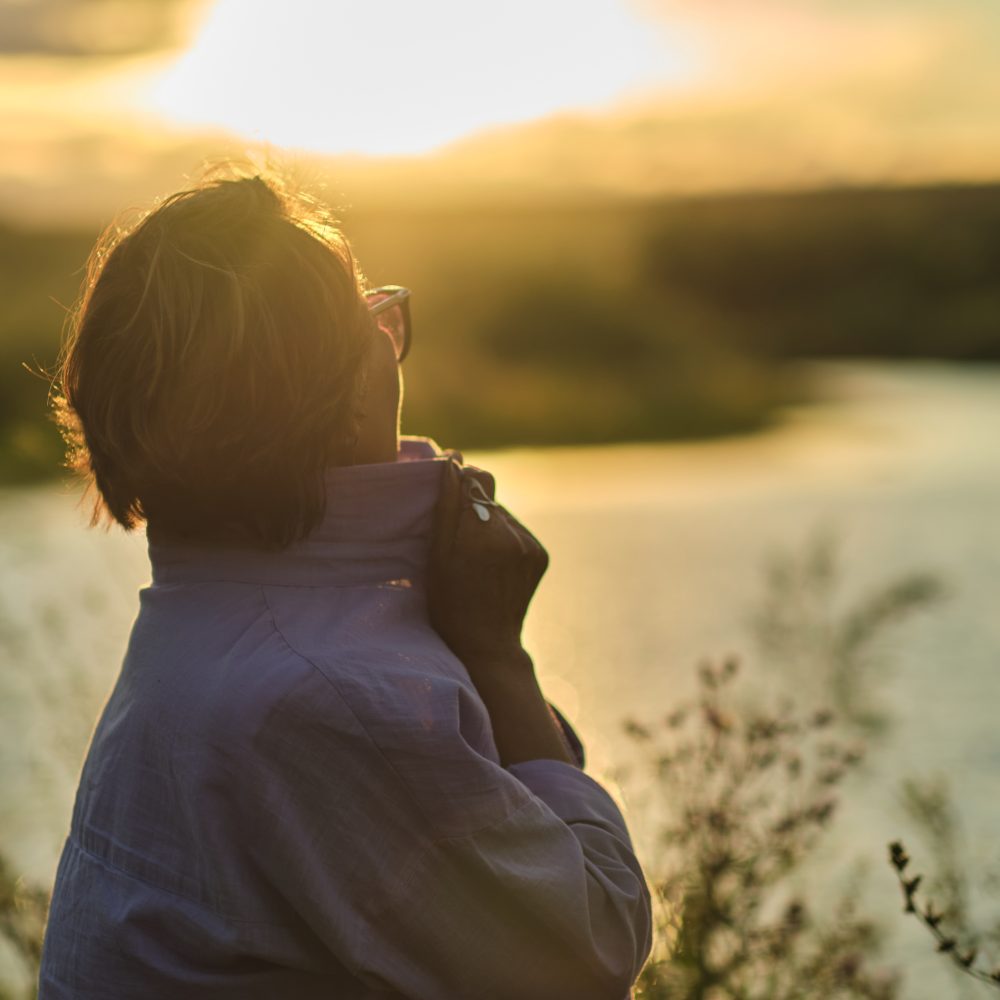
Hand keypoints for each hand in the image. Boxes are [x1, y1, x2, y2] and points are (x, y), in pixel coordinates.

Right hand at [427, 457, 573, 765]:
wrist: (487, 646)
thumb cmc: (449, 603)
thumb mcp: (437, 557)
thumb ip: (446, 507)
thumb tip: (452, 461)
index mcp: (482, 532)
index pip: (475, 478)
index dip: (459, 477)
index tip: (446, 484)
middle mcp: (512, 534)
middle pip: (490, 495)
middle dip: (471, 505)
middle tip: (456, 533)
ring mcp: (531, 544)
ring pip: (503, 513)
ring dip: (488, 522)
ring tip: (474, 554)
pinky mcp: (541, 554)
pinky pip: (517, 532)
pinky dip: (504, 538)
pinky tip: (491, 562)